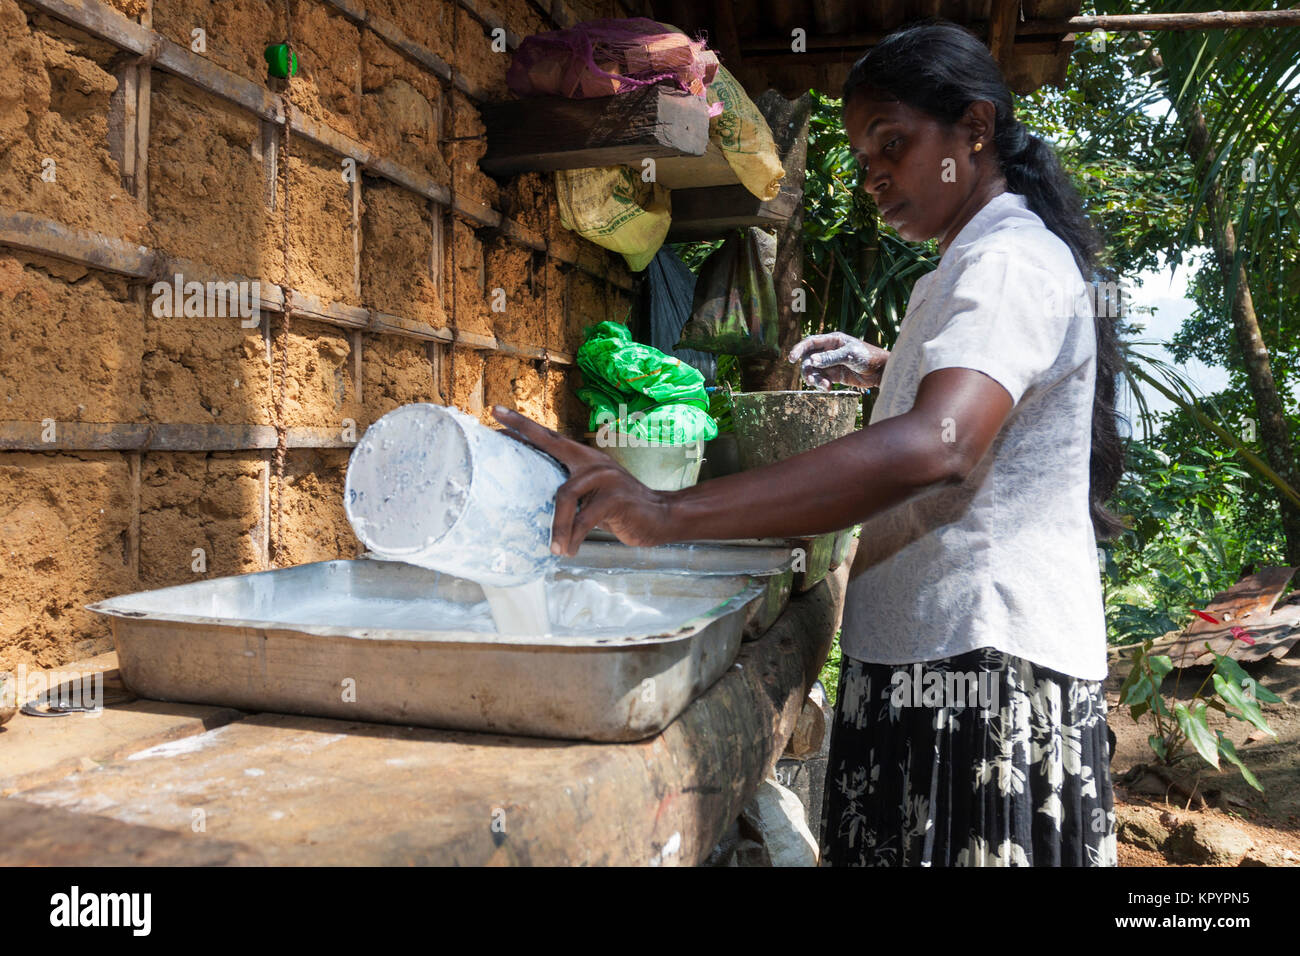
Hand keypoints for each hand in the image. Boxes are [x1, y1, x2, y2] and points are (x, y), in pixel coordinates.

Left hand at [490, 406, 673, 556]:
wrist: (660, 517)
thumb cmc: (621, 510)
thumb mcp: (593, 498)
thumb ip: (571, 494)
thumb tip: (536, 502)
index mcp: (585, 459)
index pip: (550, 438)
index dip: (523, 425)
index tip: (496, 412)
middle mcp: (592, 461)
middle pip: (552, 444)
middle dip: (523, 433)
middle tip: (494, 429)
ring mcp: (605, 476)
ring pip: (565, 496)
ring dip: (557, 527)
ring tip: (554, 549)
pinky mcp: (615, 497)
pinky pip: (584, 519)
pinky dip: (573, 537)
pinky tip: (569, 551)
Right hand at [787, 332, 888, 389]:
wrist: (881, 371)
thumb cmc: (868, 357)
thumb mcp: (849, 355)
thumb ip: (831, 358)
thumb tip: (812, 361)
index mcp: (832, 340)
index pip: (810, 343)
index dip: (798, 349)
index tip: (790, 359)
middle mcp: (829, 351)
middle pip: (809, 360)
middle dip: (808, 370)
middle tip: (811, 380)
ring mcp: (831, 364)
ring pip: (814, 372)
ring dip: (815, 380)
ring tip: (825, 387)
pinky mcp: (834, 375)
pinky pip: (822, 380)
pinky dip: (822, 385)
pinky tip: (828, 388)